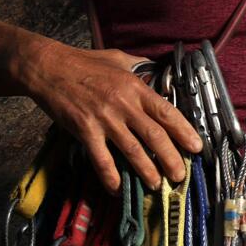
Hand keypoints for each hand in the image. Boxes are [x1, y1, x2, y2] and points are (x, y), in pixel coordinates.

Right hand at [15, 38, 202, 190]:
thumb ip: (140, 67)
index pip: (166, 113)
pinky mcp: (85, 130)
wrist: (49, 67)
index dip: (184, 131)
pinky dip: (110, 175)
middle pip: (154, 136)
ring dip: (147, 170)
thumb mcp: (119, 57)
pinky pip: (101, 158)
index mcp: (135, 87)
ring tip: (156, 184)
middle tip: (180, 175)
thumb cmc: (84, 62)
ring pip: (132, 150)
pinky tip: (117, 188)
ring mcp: (104, 119)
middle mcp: (124, 104)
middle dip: (171, 158)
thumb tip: (156, 74)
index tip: (196, 147)